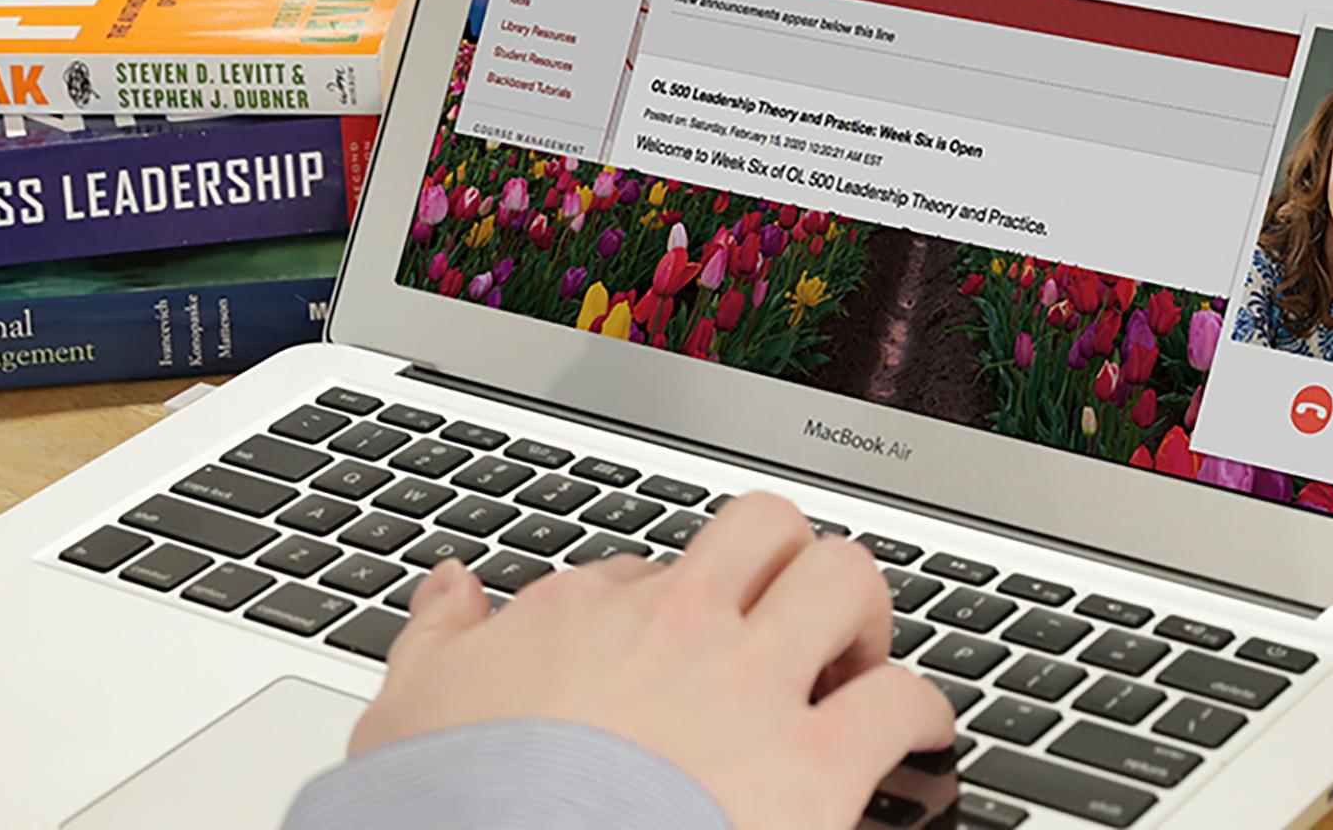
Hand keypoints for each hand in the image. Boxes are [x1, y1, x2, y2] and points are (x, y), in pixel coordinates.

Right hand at [349, 493, 955, 829]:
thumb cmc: (453, 804)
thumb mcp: (410, 707)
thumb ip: (436, 638)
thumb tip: (449, 589)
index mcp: (584, 613)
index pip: (652, 569)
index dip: (673, 607)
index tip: (675, 649)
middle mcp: (677, 627)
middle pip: (764, 530)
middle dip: (788, 565)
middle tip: (790, 620)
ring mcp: (750, 687)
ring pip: (845, 578)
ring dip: (861, 615)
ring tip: (858, 659)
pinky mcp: (813, 765)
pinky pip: (903, 700)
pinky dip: (922, 713)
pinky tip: (917, 737)